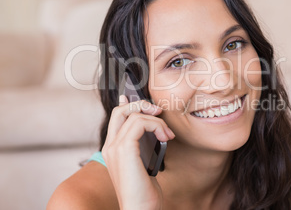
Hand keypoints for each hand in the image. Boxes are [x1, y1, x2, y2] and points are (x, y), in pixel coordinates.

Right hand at [101, 95, 174, 209]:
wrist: (140, 209)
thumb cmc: (144, 190)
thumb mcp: (144, 162)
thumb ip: (144, 144)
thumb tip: (152, 126)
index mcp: (112, 148)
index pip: (117, 116)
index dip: (132, 104)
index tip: (151, 108)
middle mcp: (110, 146)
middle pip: (120, 110)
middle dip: (142, 105)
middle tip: (158, 113)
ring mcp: (114, 147)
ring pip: (134, 115)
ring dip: (156, 121)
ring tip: (167, 135)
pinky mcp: (124, 150)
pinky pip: (139, 123)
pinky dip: (156, 126)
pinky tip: (165, 137)